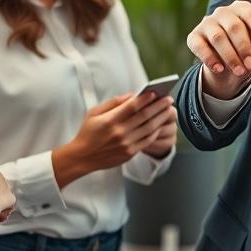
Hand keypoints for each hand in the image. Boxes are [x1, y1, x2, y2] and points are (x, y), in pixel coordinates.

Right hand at [51, 92, 176, 187]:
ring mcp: (126, 144)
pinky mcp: (129, 153)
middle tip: (169, 99)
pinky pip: (147, 141)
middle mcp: (120, 132)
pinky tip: (160, 124)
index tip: (156, 92)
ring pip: (149, 128)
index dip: (146, 98)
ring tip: (169, 110)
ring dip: (161, 118)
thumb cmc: (88, 132)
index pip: (132, 106)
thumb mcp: (94, 112)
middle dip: (159, 106)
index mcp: (110, 120)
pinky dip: (155, 131)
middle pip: (144, 116)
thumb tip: (132, 95)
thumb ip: (113, 102)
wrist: (82, 157)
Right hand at [187, 0, 250, 98]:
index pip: (250, 13)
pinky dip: (209, 58)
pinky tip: (219, 69)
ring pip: (217, 37)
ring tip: (240, 71)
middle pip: (233, 26)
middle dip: (244, 47)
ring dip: (229, 55)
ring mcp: (207, 23)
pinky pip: (199, 45)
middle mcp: (223, 12)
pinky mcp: (194, 37)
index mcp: (242, 8)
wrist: (231, 64)